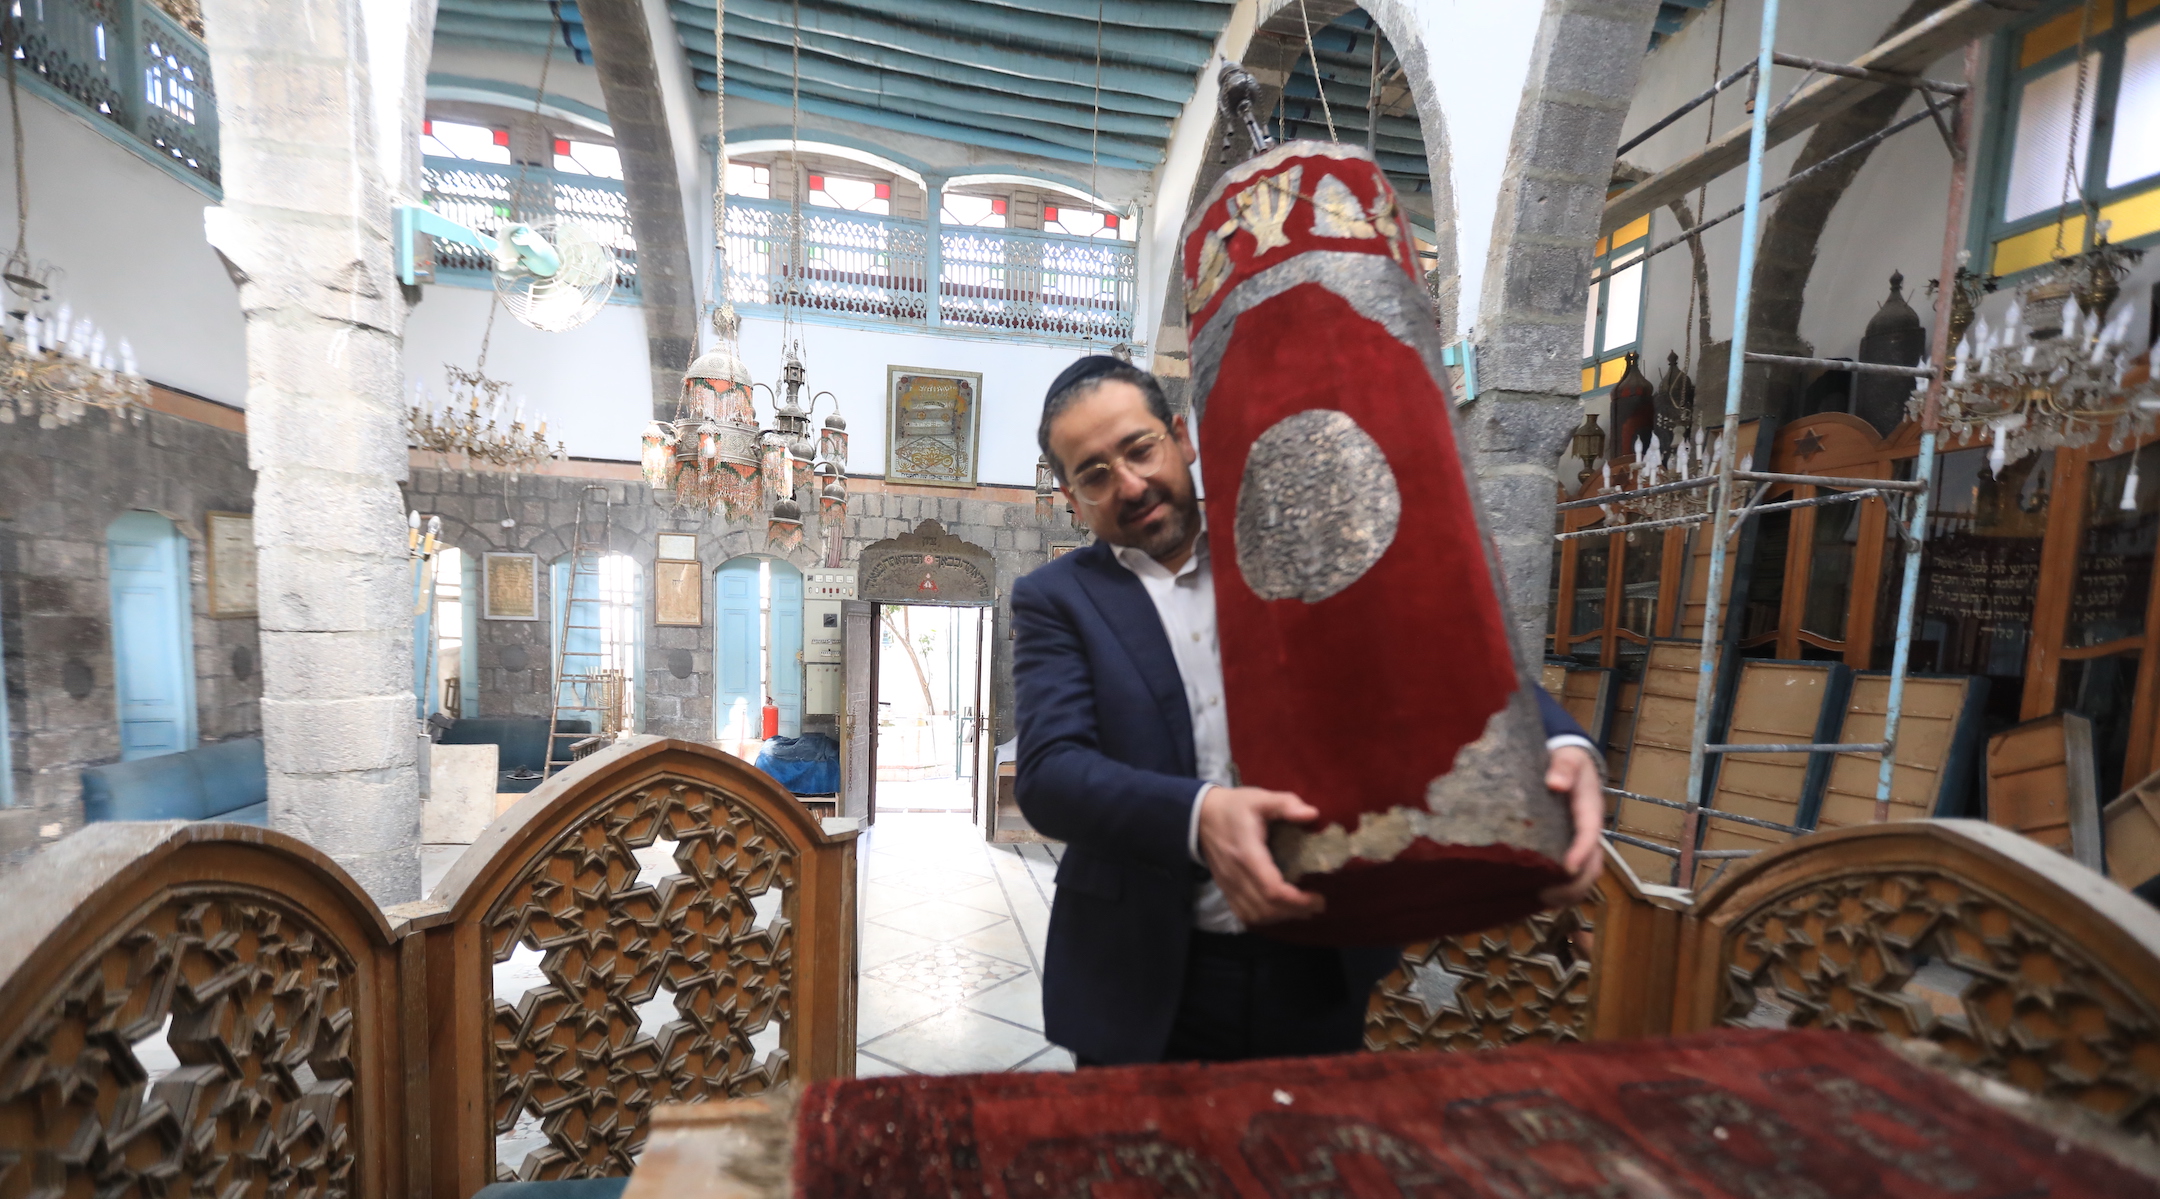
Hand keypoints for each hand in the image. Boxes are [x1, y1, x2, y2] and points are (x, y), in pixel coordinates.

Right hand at [1196, 785, 1326, 926]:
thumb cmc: (1234, 807)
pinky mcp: (1226, 890)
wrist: (1201, 817)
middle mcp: (1236, 875)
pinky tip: (1280, 910)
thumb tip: (1312, 814)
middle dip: (1296, 911)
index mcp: (1247, 854)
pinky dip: (1265, 917)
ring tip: (1302, 908)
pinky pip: (1245, 914)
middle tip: (1317, 903)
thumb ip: (1286, 804)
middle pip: (1267, 908)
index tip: (1318, 897)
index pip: (1272, 890)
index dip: (1297, 900)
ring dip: (1281, 916)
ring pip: (1256, 915)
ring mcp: (1229, 885)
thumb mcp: (1260, 798)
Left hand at [1539, 745, 1606, 907]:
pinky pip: (1570, 876)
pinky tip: (1535, 897)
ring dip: (1568, 893)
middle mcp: (1587, 833)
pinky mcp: (1567, 849)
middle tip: (1547, 894)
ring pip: (1583, 876)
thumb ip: (1563, 767)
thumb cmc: (1568, 762)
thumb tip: (1555, 782)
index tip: (1567, 867)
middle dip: (1575, 884)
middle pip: (1592, 866)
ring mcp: (1579, 844)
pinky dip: (1559, 890)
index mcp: (1589, 812)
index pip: (1589, 834)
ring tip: (1541, 900)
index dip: (1581, 852)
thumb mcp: (1568, 758)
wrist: (1568, 763)